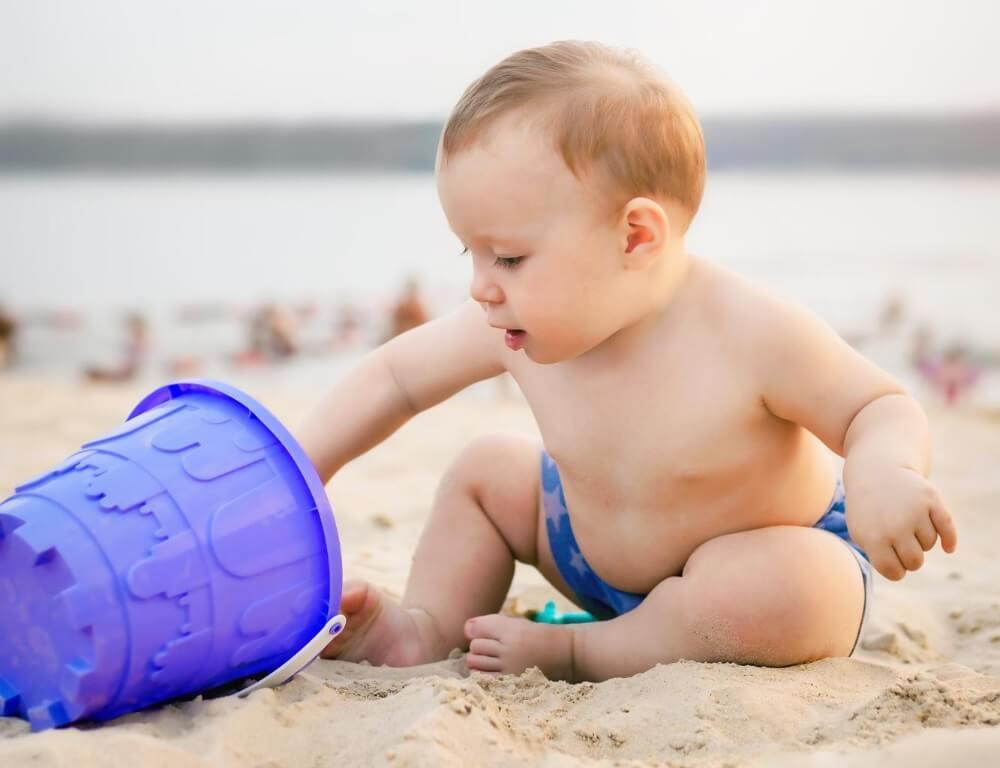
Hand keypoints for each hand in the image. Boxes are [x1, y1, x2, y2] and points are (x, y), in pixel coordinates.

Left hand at [845, 466, 956, 580]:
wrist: (876, 472)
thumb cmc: (869, 510)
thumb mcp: (862, 533)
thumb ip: (878, 556)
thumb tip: (900, 572)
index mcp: (873, 537)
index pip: (894, 572)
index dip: (896, 571)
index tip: (893, 562)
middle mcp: (894, 525)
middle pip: (915, 562)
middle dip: (910, 559)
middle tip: (901, 545)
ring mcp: (914, 511)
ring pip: (929, 544)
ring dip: (920, 539)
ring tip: (905, 523)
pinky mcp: (931, 498)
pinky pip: (948, 529)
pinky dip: (950, 540)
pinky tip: (947, 547)